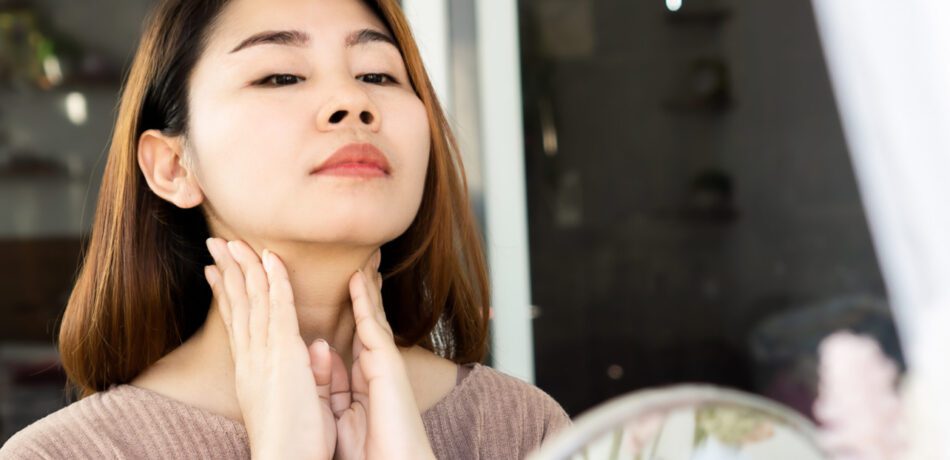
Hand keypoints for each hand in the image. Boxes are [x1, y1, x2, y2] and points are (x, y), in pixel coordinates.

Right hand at [204, 238, 334, 459]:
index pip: (237, 324)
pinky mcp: (283, 353)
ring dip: (243, 266)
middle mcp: (251, 359)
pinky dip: (273, 280)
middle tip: (216, 244)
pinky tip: (269, 258)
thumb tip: (315, 350)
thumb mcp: (302, 399)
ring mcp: (263, 354)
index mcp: (251, 372)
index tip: (217, 272)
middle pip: (236, 305)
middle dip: (227, 271)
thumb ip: (308, 372)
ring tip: (231, 240)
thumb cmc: (297, 443)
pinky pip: (277, 307)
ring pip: (251, 300)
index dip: (227, 295)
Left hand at [328, 249, 435, 459]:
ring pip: (373, 314)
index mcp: (366, 376)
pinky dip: (364, 301)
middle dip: (365, 288)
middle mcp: (377, 365)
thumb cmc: (370, 452)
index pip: (357, 332)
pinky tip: (359, 279)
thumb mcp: (341, 411)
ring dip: (367, 284)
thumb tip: (323, 350)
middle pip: (369, 317)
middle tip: (362, 258)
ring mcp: (385, 363)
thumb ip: (332, 381)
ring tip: (363, 256)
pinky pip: (373, 326)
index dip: (353, 307)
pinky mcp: (387, 366)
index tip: (348, 281)